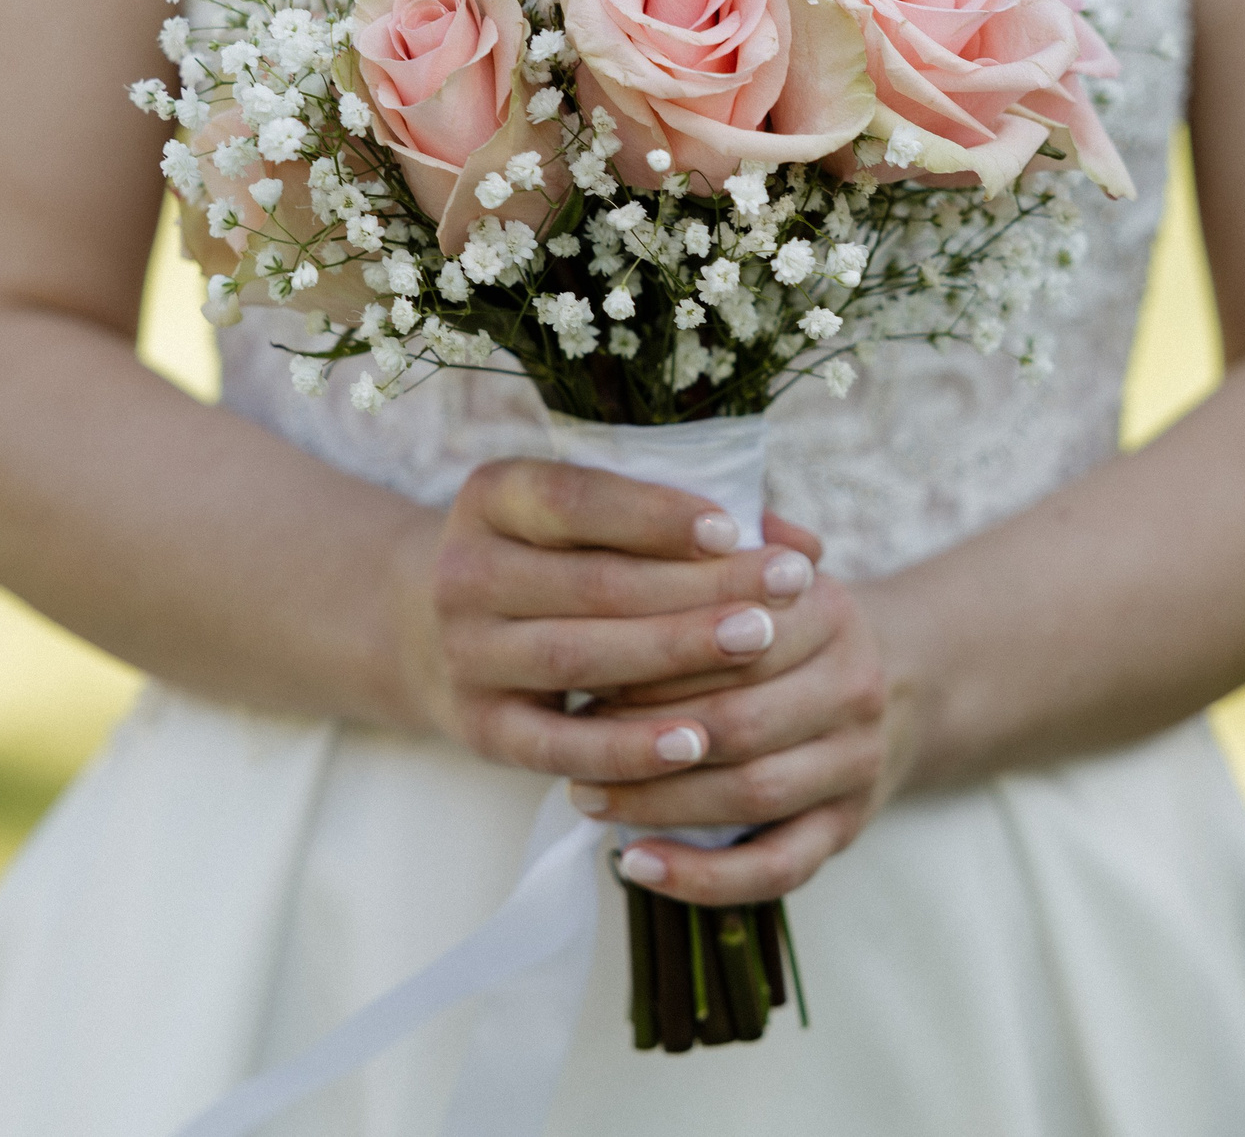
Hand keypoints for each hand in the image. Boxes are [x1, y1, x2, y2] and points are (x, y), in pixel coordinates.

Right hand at [395, 457, 823, 787]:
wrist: (441, 633)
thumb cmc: (562, 560)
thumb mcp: (597, 519)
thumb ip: (689, 521)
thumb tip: (804, 546)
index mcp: (492, 496)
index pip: (575, 499)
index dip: (655, 514)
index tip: (735, 529)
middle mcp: (463, 571)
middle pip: (593, 582)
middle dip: (698, 586)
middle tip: (787, 589)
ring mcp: (465, 655)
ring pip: (578, 656)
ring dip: (674, 654)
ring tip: (758, 645)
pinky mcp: (479, 728)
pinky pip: (558, 745)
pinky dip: (628, 747)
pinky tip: (695, 744)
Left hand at [569, 576, 915, 906]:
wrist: (907, 676)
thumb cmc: (796, 620)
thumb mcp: (774, 567)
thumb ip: (721, 545)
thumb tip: (652, 518)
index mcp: (829, 612)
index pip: (733, 637)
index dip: (652, 654)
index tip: (582, 660)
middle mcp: (854, 688)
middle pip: (738, 719)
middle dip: (645, 733)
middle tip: (570, 734)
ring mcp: (856, 765)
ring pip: (751, 794)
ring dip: (659, 801)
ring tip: (586, 795)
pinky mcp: (846, 830)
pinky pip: (776, 868)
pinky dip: (703, 878)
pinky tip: (637, 864)